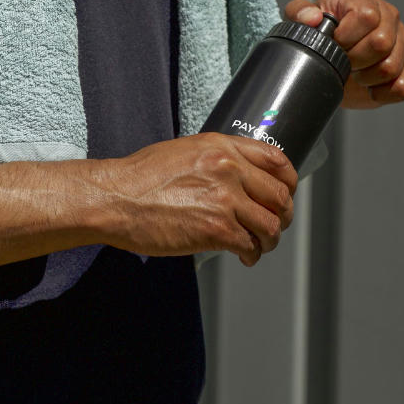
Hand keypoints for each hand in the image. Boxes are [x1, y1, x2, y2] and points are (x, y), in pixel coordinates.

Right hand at [98, 133, 297, 265]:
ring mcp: (225, 200)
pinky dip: (251, 255)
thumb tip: (236, 176)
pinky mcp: (216, 230)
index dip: (288, 181)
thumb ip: (214, 159)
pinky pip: (250, 245)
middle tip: (275, 225)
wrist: (115, 199)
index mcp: (221, 147)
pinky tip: (243, 256)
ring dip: (269, 239)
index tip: (285, 193)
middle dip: (283, 215)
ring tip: (259, 245)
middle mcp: (228, 169)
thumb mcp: (182, 151)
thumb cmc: (139, 178)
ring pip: (270, 225)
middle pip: (279, 196)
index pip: (276, 160)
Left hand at [284, 0, 403, 109]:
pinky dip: (382, 93)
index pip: (366, 17)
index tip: (335, 44)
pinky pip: (403, 86)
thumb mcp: (301, 19)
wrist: (331, 59)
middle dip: (355, 60)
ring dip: (366, 78)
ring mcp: (403, 41)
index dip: (347, 37)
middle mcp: (389, 17)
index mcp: (363, 1)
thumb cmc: (320, 34)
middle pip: (381, 43)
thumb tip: (313, 18)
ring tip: (355, 72)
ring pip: (391, 67)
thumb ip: (299, 12)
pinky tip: (369, 86)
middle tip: (343, 62)